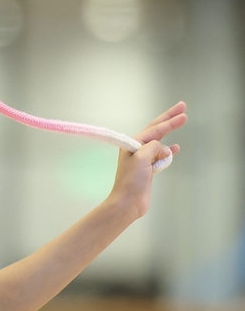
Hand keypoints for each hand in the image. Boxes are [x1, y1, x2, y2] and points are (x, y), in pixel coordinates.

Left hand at [108, 102, 186, 219]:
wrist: (128, 202)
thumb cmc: (131, 180)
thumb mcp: (141, 158)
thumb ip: (154, 147)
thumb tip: (166, 149)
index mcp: (132, 144)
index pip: (154, 128)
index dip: (168, 119)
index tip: (183, 111)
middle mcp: (136, 149)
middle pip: (156, 130)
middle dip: (169, 119)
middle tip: (183, 108)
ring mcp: (143, 159)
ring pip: (159, 142)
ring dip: (170, 132)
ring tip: (182, 121)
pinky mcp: (148, 169)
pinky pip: (160, 155)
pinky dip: (169, 151)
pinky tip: (176, 148)